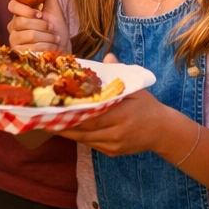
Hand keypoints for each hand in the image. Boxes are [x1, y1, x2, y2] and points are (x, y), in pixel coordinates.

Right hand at [8, 0, 67, 52]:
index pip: (12, 5)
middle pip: (22, 21)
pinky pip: (32, 48)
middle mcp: (13, 25)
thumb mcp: (54, 7)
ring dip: (47, 37)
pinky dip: (46, 46)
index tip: (40, 12)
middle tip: (52, 28)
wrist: (62, 49)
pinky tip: (51, 47)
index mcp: (20, 12)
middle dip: (44, 25)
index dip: (26, 9)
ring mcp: (14, 39)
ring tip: (54, 38)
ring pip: (29, 34)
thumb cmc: (56, 29)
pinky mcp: (18, 53)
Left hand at [49, 65, 170, 156]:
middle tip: (45, 115)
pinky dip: (79, 137)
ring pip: (85, 140)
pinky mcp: (112, 152)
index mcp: (122, 114)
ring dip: (68, 132)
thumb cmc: (147, 106)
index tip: (57, 106)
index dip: (73, 112)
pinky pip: (91, 145)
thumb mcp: (136, 88)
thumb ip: (120, 73)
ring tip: (50, 122)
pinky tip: (67, 129)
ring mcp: (114, 144)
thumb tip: (108, 56)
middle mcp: (117, 132)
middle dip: (64, 123)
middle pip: (84, 130)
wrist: (163, 131)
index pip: (92, 115)